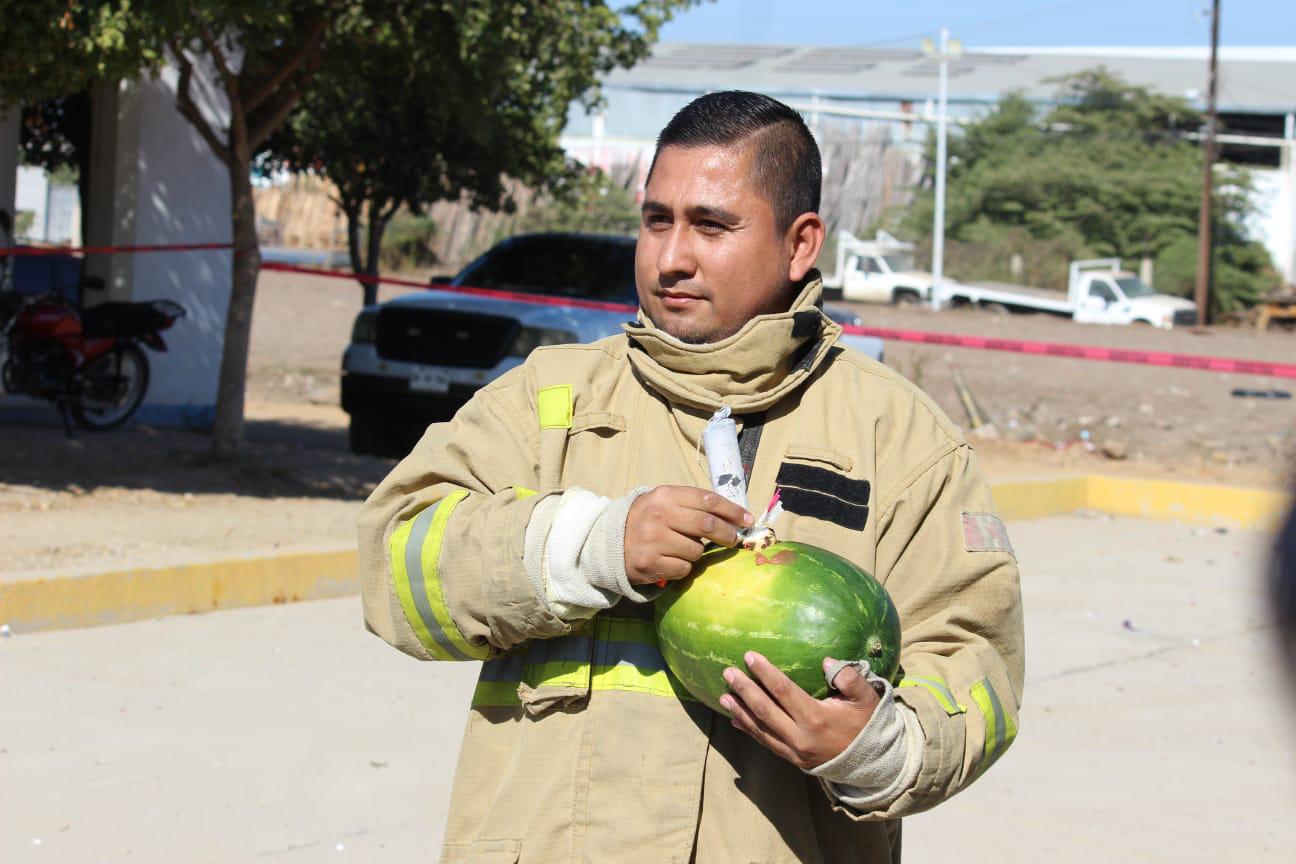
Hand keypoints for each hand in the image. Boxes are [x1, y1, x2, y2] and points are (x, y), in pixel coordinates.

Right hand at [624, 486, 752, 585]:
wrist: (609, 542)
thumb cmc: (646, 520)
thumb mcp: (664, 502)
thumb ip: (692, 504)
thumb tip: (733, 515)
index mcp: (665, 495)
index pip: (707, 500)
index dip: (732, 510)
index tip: (746, 520)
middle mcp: (658, 515)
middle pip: (707, 525)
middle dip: (727, 534)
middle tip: (734, 539)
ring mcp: (653, 540)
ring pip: (696, 550)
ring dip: (698, 552)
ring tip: (684, 548)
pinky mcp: (650, 564)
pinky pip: (684, 568)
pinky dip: (684, 567)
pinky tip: (672, 561)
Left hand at [719, 653, 880, 768]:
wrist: (870, 763)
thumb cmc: (865, 723)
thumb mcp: (866, 699)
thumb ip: (850, 678)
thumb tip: (826, 662)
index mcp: (816, 718)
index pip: (783, 691)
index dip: (765, 673)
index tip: (749, 656)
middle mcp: (800, 736)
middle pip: (764, 710)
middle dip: (744, 690)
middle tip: (728, 672)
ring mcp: (794, 751)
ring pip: (760, 729)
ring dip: (739, 711)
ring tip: (723, 695)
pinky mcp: (792, 758)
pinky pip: (765, 742)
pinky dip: (748, 730)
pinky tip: (734, 719)